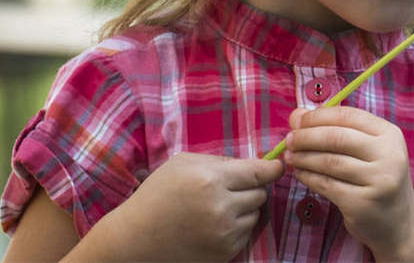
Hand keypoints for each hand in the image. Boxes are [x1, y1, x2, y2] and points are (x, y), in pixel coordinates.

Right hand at [111, 152, 283, 261]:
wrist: (135, 238)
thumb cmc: (158, 194)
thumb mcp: (184, 164)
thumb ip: (221, 161)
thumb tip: (255, 163)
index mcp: (211, 180)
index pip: (258, 173)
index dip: (272, 169)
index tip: (278, 166)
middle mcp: (221, 208)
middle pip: (260, 194)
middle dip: (251, 189)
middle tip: (230, 189)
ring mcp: (223, 234)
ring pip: (255, 215)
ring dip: (244, 209)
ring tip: (218, 207)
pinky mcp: (223, 253)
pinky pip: (246, 234)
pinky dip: (236, 227)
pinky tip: (214, 224)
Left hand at [284, 107, 413, 257]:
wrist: (399, 224)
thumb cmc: (378, 180)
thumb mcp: (369, 151)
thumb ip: (338, 130)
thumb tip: (297, 115)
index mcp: (390, 135)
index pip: (348, 116)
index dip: (318, 116)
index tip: (297, 120)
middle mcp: (389, 155)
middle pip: (337, 137)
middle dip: (306, 136)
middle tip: (289, 140)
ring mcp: (378, 180)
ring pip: (329, 162)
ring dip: (303, 158)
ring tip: (290, 157)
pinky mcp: (363, 203)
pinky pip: (327, 185)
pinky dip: (308, 177)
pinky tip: (299, 173)